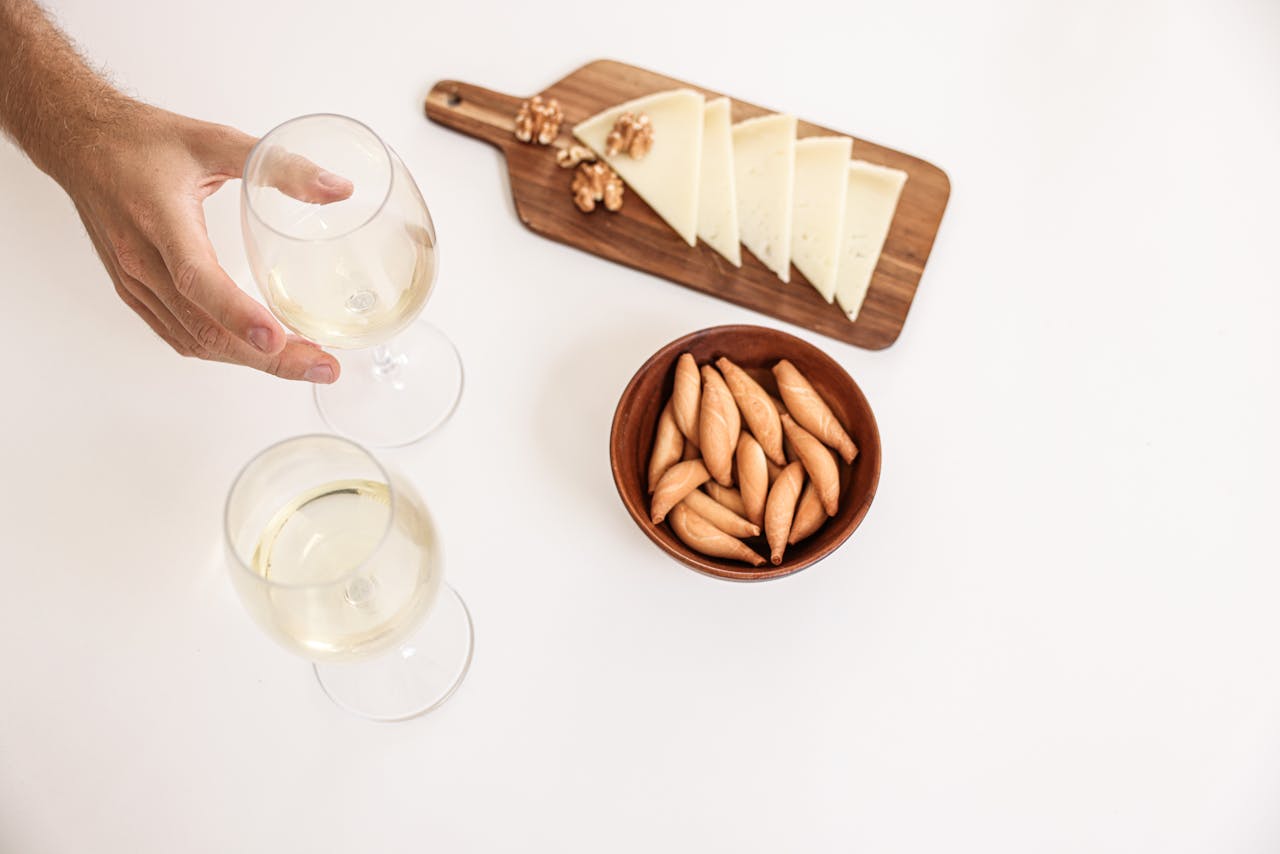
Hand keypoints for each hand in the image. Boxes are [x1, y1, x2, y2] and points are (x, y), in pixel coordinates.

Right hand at [64, 103, 351, 381]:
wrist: (79, 143)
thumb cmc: (142, 141)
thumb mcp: (215, 140)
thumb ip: (279, 165)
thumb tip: (339, 190)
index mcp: (160, 220)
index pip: (196, 279)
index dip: (236, 313)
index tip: (276, 339)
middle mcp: (142, 261)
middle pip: (204, 327)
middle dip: (268, 357)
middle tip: (324, 367)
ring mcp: (135, 283)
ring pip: (194, 340)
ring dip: (250, 361)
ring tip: (305, 364)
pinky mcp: (135, 293)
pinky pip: (179, 334)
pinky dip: (222, 350)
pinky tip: (258, 353)